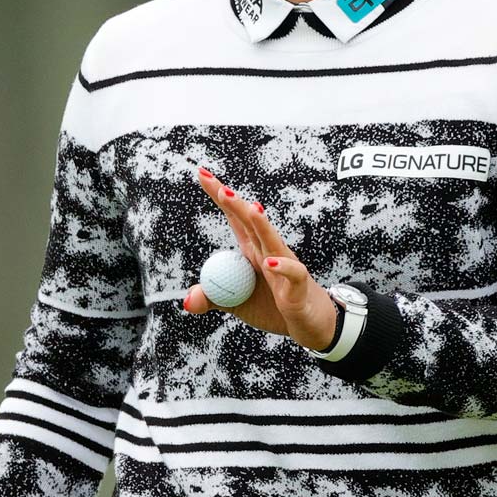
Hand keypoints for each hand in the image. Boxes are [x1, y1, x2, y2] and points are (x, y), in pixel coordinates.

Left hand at [181, 166, 340, 350]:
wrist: (308, 323)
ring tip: (251, 209)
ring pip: (273, 241)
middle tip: (220, 187)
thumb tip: (187, 300)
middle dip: (236, 204)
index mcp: (251, 250)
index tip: (202, 173)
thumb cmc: (274, 307)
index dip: (219, 195)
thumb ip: (211, 299)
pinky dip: (283, 268)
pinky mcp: (298, 287)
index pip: (234, 218)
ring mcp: (285, 266)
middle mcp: (268, 251)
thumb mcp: (235, 304)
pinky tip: (270, 263)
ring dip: (262, 225)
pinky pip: (293, 273)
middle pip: (251, 223)